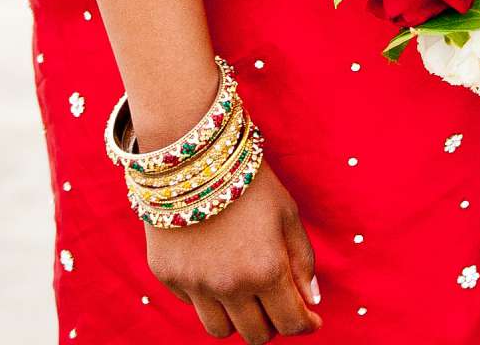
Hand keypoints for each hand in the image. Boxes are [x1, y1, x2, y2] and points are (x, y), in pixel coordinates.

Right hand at [147, 159, 321, 338]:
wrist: (193, 152)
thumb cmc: (248, 179)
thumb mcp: (287, 212)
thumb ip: (302, 260)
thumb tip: (311, 301)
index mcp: (265, 269)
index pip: (290, 324)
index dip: (304, 324)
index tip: (310, 319)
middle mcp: (229, 286)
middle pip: (254, 336)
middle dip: (271, 323)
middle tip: (275, 301)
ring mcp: (195, 284)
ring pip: (220, 330)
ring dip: (237, 318)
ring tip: (244, 291)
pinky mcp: (168, 277)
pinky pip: (192, 304)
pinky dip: (207, 296)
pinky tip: (213, 265)